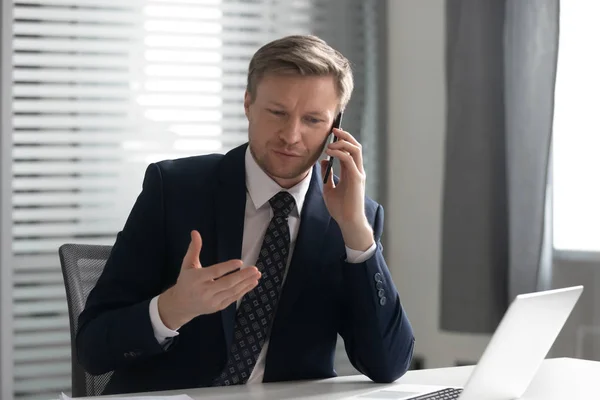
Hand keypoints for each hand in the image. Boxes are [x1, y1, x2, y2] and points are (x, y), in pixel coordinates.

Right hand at [158, 230, 260, 329]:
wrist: (181, 305)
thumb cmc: (186, 281)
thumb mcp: (187, 264)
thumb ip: (194, 249)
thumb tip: (195, 232)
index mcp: (196, 279)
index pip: (214, 272)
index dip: (228, 267)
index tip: (240, 262)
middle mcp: (204, 291)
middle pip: (226, 283)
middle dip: (242, 276)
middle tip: (255, 269)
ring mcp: (212, 301)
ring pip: (232, 292)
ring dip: (246, 283)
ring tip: (257, 275)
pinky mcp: (218, 307)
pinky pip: (233, 298)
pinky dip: (244, 291)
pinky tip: (252, 283)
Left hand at [320, 128, 373, 250]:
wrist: (347, 222)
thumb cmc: (340, 208)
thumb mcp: (329, 189)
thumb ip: (327, 175)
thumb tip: (323, 162)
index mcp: (352, 172)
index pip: (350, 151)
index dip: (343, 140)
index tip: (332, 133)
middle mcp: (357, 171)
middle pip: (355, 146)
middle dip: (345, 136)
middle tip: (334, 129)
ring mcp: (358, 174)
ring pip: (355, 150)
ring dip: (343, 143)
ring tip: (330, 143)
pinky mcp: (356, 179)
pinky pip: (349, 161)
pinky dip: (340, 153)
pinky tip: (330, 152)